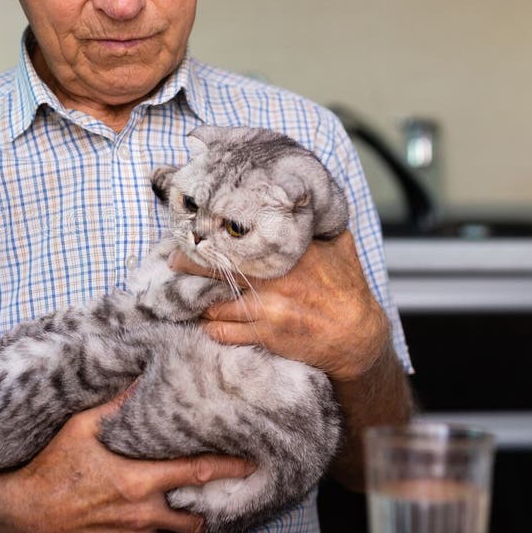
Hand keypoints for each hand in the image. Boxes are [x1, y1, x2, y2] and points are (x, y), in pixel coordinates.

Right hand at [0, 394, 254, 532]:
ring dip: (181, 524)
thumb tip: (141, 378)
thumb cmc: (51, 467)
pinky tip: (146, 524)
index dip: (229, 468)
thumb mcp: (80, 428)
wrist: (22, 516)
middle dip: (207, 505)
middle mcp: (142, 515)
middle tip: (212, 493)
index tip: (252, 464)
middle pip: (195, 514)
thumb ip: (115, 406)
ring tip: (180, 508)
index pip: (197, 473)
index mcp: (138, 480)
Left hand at [168, 230, 388, 381]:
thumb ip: (316, 223)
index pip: (237, 238)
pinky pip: (221, 331)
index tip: (192, 230)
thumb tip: (302, 195)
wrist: (359, 337)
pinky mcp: (265, 334)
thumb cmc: (348, 289)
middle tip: (172, 261)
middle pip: (214, 268)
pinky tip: (208, 320)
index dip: (209, 235)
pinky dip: (210, 325)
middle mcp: (274, 278)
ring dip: (199, 299)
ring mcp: (268, 307)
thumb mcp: (339, 246)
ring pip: (213, 302)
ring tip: (188, 293)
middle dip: (187, 264)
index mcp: (289, 251)